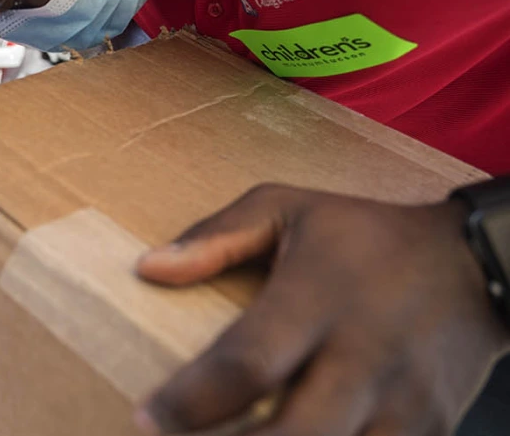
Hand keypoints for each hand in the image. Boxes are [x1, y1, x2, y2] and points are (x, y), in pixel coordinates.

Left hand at [134, 183, 508, 435]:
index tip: (147, 418)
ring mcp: (402, 402)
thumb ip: (218, 236)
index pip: (247, 361)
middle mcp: (362, 356)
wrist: (474, 263)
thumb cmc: (365, 236)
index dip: (192, 399)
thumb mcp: (289, 208)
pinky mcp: (429, 430)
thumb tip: (148, 267)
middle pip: (294, 433)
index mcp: (319, 298)